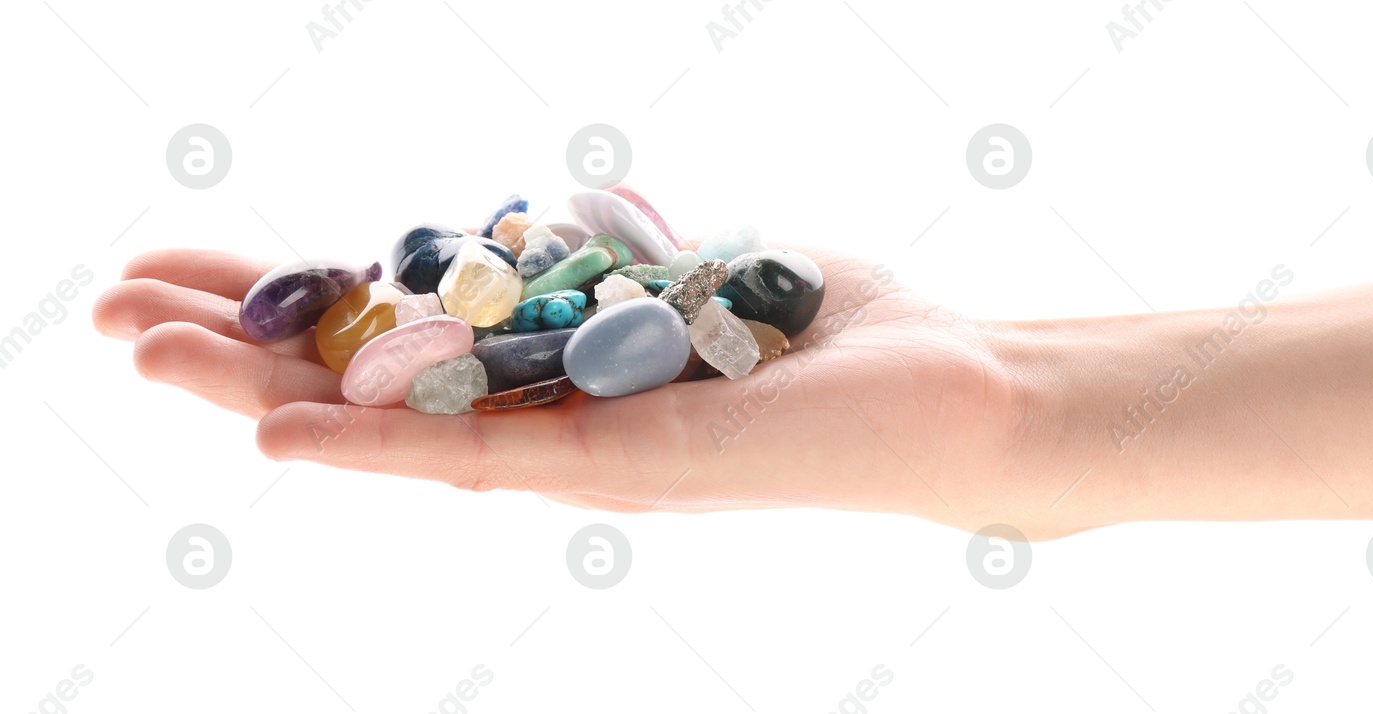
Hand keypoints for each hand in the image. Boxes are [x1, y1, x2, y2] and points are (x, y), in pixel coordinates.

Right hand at [93, 241, 1081, 537]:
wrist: (954, 389)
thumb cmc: (833, 330)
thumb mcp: (691, 275)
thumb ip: (608, 266)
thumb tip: (548, 224)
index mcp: (557, 372)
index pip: (393, 335)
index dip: (286, 302)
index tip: (186, 261)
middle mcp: (550, 424)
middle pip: (364, 387)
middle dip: (235, 346)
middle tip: (107, 309)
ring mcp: (580, 458)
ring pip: (391, 431)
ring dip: (258, 397)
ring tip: (137, 355)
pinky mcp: (629, 474)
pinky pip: (484, 460)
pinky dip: (373, 450)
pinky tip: (269, 435)